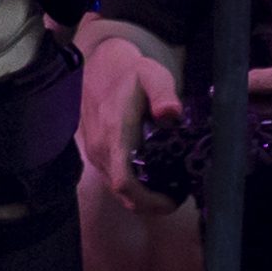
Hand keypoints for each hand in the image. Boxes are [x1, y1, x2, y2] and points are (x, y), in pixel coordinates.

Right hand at [80, 23, 183, 212]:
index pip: (124, 183)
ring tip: (168, 190)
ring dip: (142, 198)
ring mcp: (94, 153)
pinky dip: (132, 189)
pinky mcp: (94, 153)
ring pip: (117, 191)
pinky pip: (112, 181)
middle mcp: (100, 149)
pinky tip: (150, 179)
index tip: (172, 200)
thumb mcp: (153, 75)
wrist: (100, 66)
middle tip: (177, 197)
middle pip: (122, 195)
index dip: (148, 201)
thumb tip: (171, 114)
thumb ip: (163, 93)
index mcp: (114, 135)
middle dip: (151, 204)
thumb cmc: (131, 73)